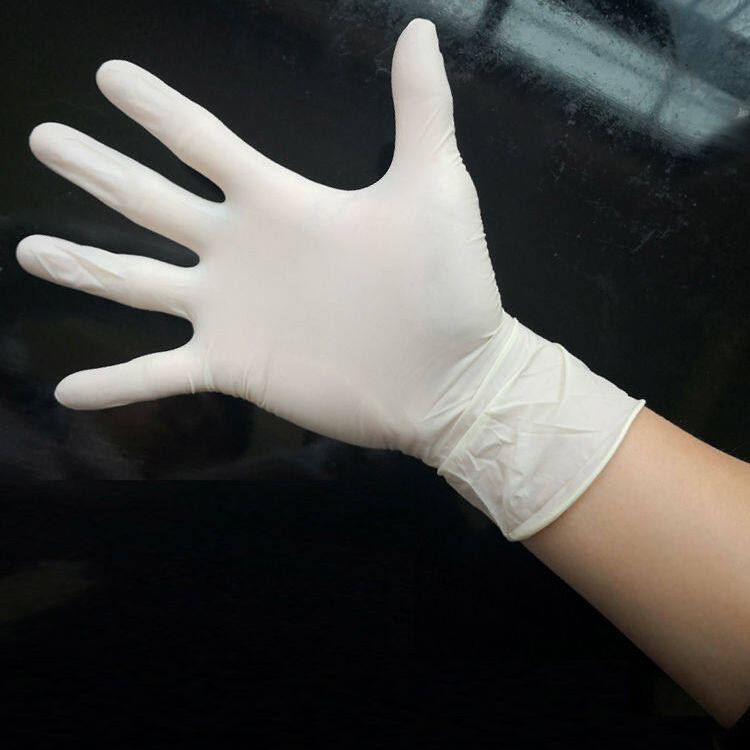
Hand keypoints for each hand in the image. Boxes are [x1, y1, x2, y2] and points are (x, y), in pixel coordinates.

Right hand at [17, 18, 508, 465]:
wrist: (449, 376)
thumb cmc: (448, 284)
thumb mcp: (434, 185)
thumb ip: (420, 108)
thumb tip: (421, 28)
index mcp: (278, 203)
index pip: (201, 142)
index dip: (155, 109)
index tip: (110, 75)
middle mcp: (242, 253)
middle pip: (149, 203)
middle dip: (97, 172)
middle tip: (45, 140)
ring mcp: (231, 313)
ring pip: (137, 284)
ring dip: (83, 267)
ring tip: (28, 252)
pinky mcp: (233, 367)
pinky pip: (159, 374)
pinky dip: (117, 382)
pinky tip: (70, 390)